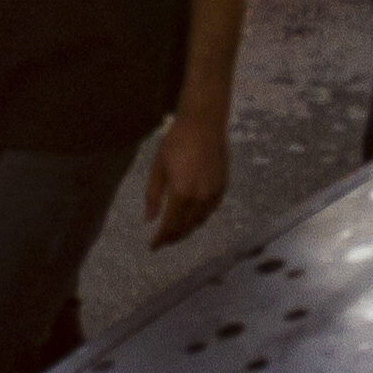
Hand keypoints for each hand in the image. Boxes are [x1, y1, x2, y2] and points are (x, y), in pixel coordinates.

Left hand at [143, 116, 232, 247]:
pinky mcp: (223, 187)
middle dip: (174, 237)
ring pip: (200, 221)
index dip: (161, 239)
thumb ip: (154, 195)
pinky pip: (211, 210)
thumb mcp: (158, 168)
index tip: (153, 247)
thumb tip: (150, 220)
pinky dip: (200, 218)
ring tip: (176, 232)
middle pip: (186, 227)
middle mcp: (200, 198)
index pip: (171, 226)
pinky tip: (193, 217)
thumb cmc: (176, 143)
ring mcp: (214, 194)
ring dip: (187, 230)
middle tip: (163, 241)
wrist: (204, 124)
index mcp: (182, 194)